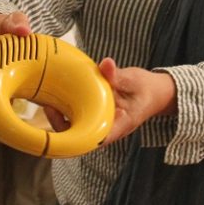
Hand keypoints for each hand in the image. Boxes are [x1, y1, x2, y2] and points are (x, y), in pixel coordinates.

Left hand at [41, 57, 177, 144]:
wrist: (154, 93)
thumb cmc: (146, 90)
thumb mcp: (134, 81)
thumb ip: (119, 75)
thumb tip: (106, 64)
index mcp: (116, 127)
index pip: (92, 140)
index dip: (73, 138)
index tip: (60, 125)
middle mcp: (105, 128)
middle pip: (78, 136)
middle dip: (60, 124)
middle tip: (48, 105)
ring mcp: (99, 122)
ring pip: (75, 126)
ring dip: (60, 116)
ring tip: (49, 99)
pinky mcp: (95, 114)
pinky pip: (78, 115)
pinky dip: (66, 107)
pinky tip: (57, 94)